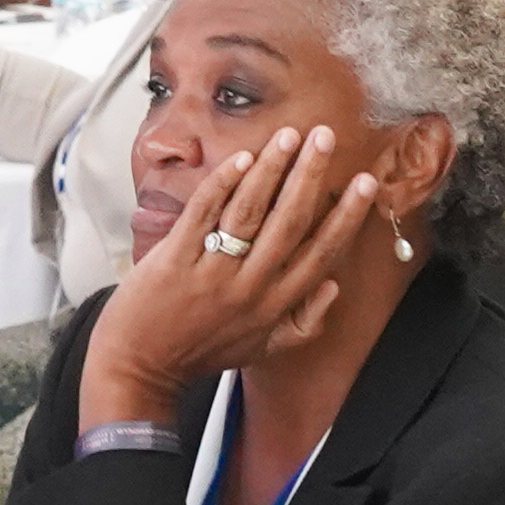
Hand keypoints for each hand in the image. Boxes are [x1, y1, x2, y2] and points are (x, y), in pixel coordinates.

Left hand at [78, 121, 400, 428]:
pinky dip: (223, 184)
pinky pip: (203, 214)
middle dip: (310, 176)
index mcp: (275, 306)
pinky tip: (243, 158)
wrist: (138, 369)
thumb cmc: (201, 353)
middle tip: (325, 137)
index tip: (366, 183)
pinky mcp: (175, 260)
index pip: (321, 254)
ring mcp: (211, 273)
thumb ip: (303, 324)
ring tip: (289, 135)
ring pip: (249, 213)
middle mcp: (249, 288)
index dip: (346, 217)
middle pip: (289, 223)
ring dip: (272, 170)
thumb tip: (334, 287)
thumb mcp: (261, 349)